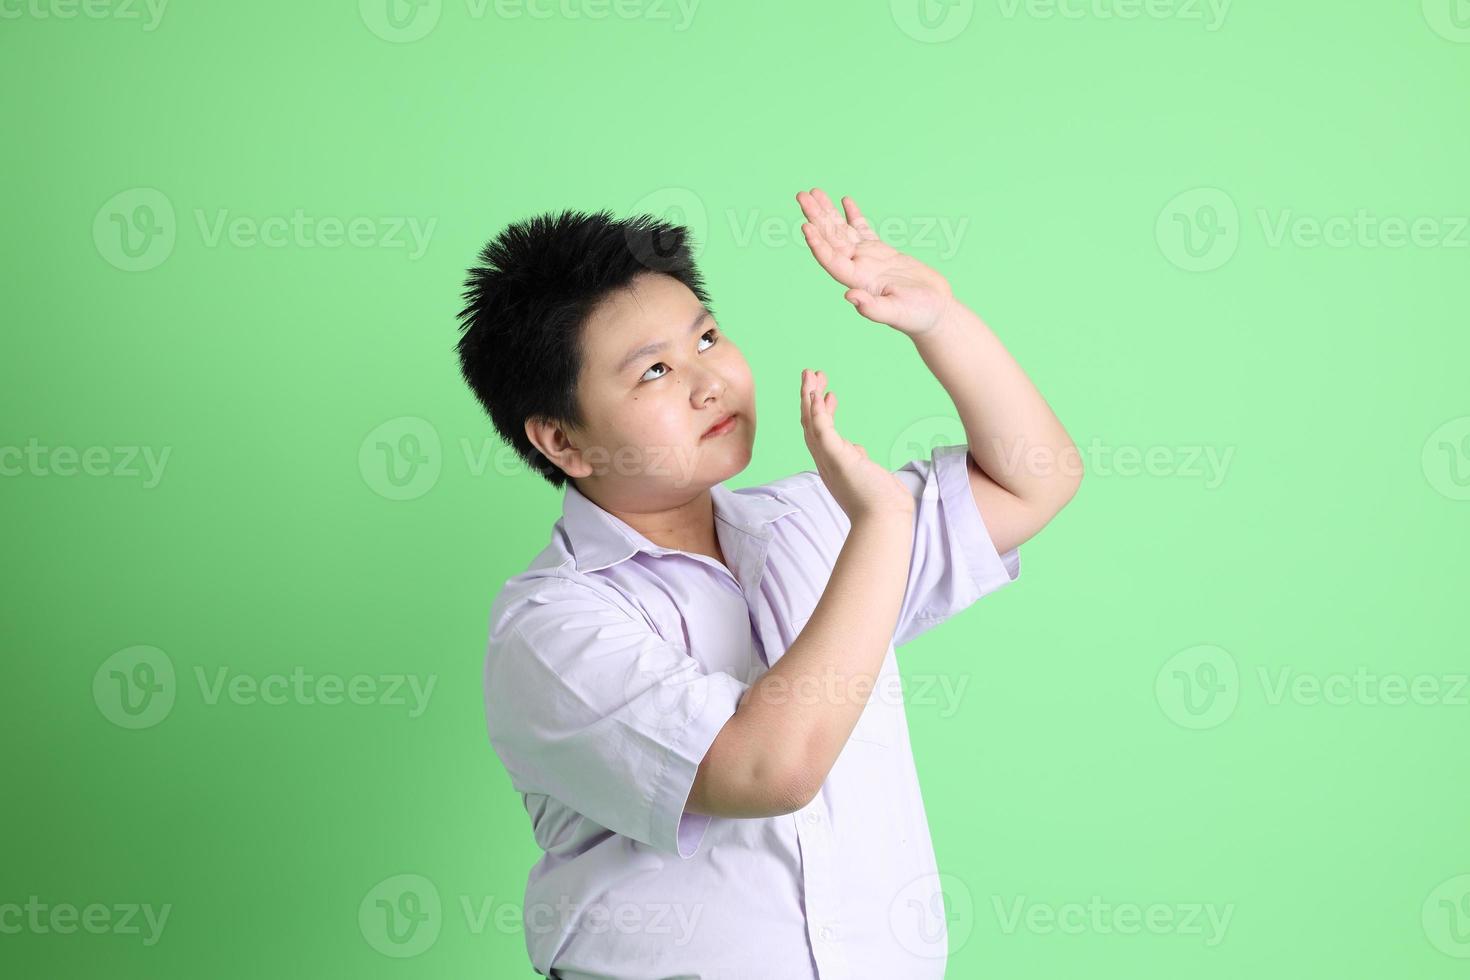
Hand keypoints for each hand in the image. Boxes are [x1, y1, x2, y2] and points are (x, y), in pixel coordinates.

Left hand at [795, 187, 955, 337]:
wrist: (935, 313)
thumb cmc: (918, 316)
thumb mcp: (896, 313)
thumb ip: (873, 308)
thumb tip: (849, 297)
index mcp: (859, 280)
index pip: (831, 260)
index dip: (818, 243)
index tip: (805, 225)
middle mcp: (859, 268)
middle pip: (832, 239)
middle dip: (817, 217)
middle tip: (801, 196)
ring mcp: (869, 259)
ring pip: (843, 231)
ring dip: (828, 213)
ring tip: (813, 192)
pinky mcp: (883, 253)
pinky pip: (863, 230)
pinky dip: (853, 216)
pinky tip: (845, 201)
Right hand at [799, 368, 915, 522]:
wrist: (883, 521)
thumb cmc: (881, 504)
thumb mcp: (869, 475)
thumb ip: (860, 460)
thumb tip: (857, 449)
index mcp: (833, 466)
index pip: (822, 434)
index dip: (822, 412)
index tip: (830, 394)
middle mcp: (825, 463)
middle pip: (810, 424)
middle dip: (810, 397)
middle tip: (814, 374)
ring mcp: (829, 461)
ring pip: (812, 422)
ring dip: (809, 396)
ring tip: (811, 373)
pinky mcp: (837, 458)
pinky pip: (822, 430)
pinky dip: (817, 411)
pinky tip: (815, 393)